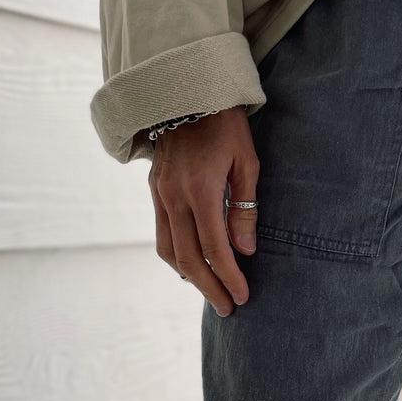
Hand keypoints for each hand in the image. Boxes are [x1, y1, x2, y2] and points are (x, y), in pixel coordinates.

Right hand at [147, 106, 258, 316]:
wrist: (185, 92)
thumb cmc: (225, 125)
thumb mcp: (246, 162)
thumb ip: (245, 208)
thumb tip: (245, 250)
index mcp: (201, 190)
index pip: (215, 248)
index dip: (229, 278)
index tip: (243, 297)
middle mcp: (174, 197)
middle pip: (189, 259)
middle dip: (210, 288)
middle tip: (228, 308)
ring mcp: (159, 195)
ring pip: (168, 251)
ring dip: (190, 277)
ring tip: (212, 291)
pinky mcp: (154, 191)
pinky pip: (161, 235)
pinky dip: (176, 257)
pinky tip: (193, 266)